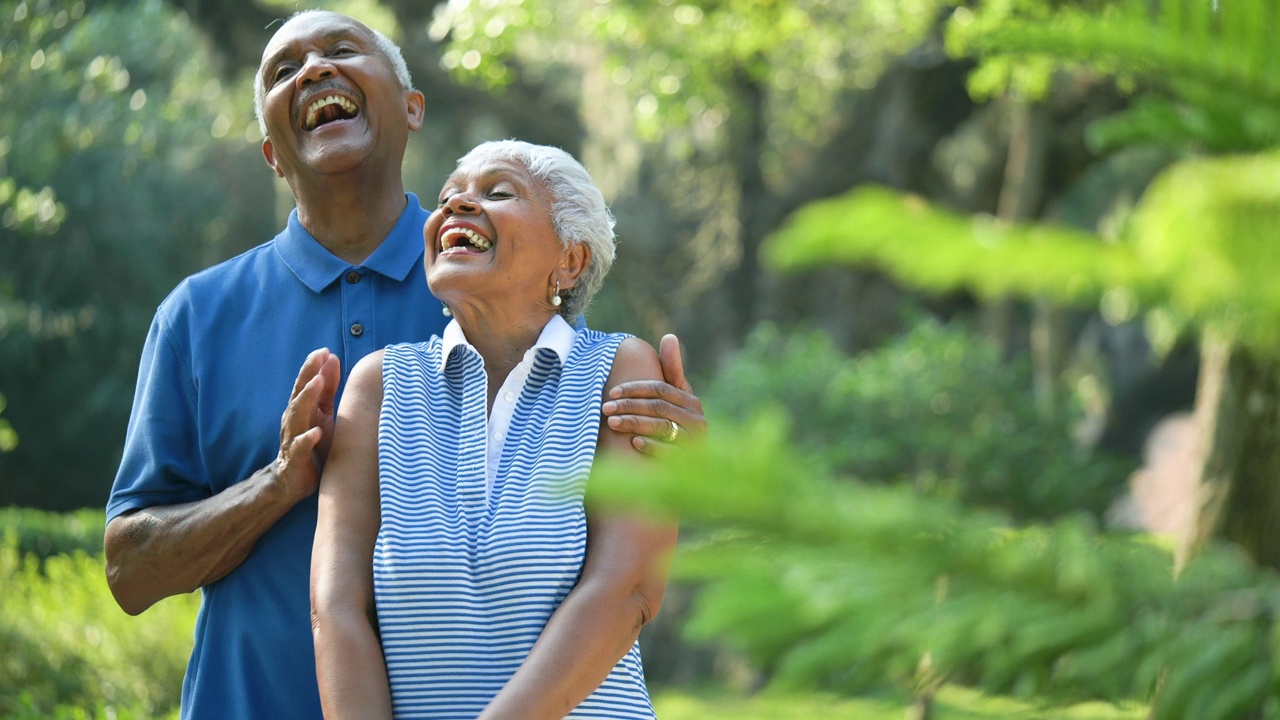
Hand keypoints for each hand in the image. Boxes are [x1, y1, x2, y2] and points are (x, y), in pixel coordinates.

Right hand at [274, 348, 340, 501]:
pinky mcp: (296, 459)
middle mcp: (294, 420)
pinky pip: (300, 447)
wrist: (293, 480)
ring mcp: (293, 438)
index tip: (324, 350)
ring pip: (297, 415)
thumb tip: (331, 359)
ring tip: (317, 383)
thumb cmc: (313, 443)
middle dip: (308, 375)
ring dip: (306, 398)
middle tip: (318, 358)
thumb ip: (327, 388)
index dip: (313, 366)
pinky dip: (307, 439)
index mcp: (302, 408)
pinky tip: (316, 432)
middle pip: (299, 394)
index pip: (305, 383)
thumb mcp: (323, 413)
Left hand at [603, 334, 704, 453]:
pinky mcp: (692, 461)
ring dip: (636, 423)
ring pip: (663, 427)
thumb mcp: (675, 399)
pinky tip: (635, 443)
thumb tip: (669, 336)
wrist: (693, 467)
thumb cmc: (677, 425)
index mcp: (690, 401)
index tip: (612, 391)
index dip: (636, 388)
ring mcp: (696, 441)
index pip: (661, 388)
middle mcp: (697, 419)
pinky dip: (654, 446)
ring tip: (613, 423)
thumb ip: (670, 370)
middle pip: (659, 407)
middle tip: (605, 407)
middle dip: (630, 406)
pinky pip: (672, 452)